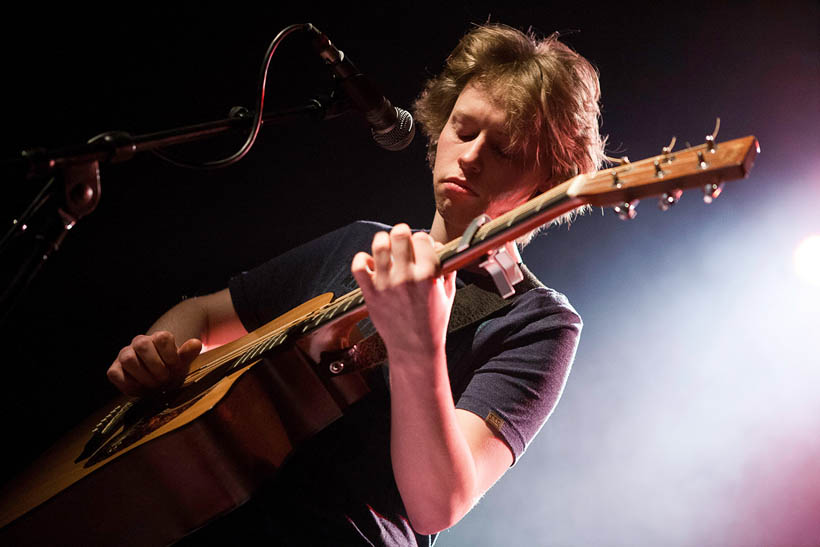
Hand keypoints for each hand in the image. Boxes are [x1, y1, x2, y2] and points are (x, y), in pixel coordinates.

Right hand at [107, 331, 201, 396]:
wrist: (158, 380)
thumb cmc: (172, 369)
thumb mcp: (183, 363)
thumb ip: (188, 353)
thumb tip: (197, 343)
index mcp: (158, 338)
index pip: (162, 337)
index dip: (170, 355)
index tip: (175, 367)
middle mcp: (139, 342)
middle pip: (142, 345)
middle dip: (156, 366)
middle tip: (164, 379)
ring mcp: (125, 355)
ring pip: (128, 358)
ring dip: (143, 375)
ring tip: (154, 384)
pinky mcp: (115, 370)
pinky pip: (116, 374)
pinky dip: (129, 384)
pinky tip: (141, 389)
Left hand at [351, 224, 455, 365]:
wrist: (415, 349)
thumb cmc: (433, 323)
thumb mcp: (447, 295)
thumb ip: (447, 270)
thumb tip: (444, 250)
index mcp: (428, 275)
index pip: (423, 239)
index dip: (422, 240)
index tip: (421, 247)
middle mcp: (406, 277)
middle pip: (400, 235)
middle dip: (402, 233)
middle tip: (402, 239)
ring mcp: (386, 285)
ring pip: (379, 245)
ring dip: (383, 241)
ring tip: (386, 246)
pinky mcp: (371, 293)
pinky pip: (359, 266)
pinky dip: (362, 259)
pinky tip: (371, 263)